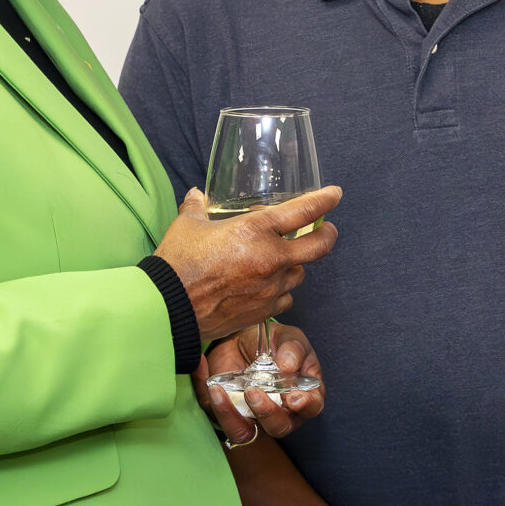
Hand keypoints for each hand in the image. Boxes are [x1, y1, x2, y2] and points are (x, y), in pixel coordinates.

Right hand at [153, 186, 340, 342]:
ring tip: (283, 259)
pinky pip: (285, 298)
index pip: (303, 211)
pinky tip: (268, 286)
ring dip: (296, 264)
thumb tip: (198, 194)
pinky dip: (281, 290)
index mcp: (255, 230)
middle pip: (319, 246)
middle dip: (328, 234)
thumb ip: (197, 207)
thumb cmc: (177, 263)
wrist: (170, 307)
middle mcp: (270, 258)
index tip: (334, 195)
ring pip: (300, 274)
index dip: (324, 201)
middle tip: (327, 229)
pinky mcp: (264, 310)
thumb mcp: (188, 225)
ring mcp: (270, 287)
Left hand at [194, 324, 326, 442]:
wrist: (242, 338)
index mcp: (303, 394)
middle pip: (278, 427)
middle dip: (266, 414)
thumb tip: (288, 364)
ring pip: (243, 433)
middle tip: (254, 392)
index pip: (311, 407)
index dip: (305, 406)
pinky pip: (215, 415)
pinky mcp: (227, 413)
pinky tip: (207, 377)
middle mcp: (280, 412)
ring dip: (231, 417)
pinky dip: (209, 399)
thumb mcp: (288, 337)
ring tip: (221, 391)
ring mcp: (252, 416)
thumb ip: (294, 348)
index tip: (294, 398)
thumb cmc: (274, 342)